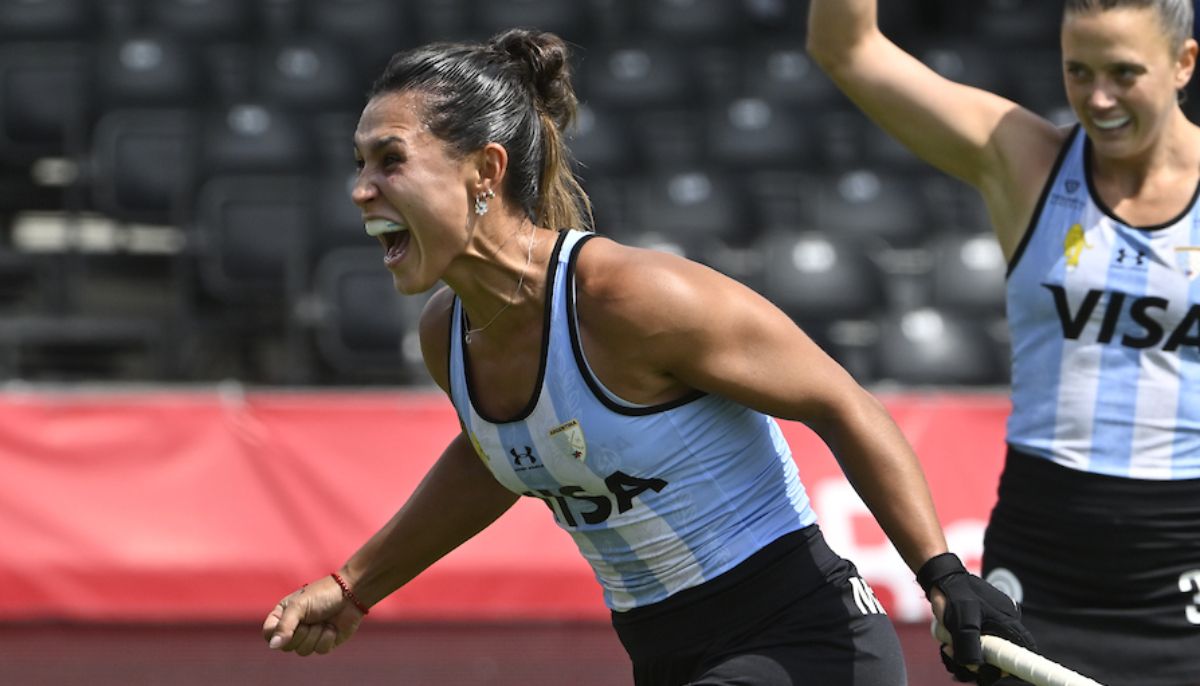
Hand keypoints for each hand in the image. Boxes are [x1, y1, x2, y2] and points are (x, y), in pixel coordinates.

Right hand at [262, 575, 365, 655]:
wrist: (351, 594)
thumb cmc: (322, 594)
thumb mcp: (299, 606)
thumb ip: (284, 626)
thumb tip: (273, 646)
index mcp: (283, 615)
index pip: (268, 634)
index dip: (277, 633)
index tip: (290, 624)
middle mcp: (293, 627)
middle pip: (285, 646)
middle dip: (301, 633)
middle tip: (311, 620)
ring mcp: (308, 636)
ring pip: (303, 651)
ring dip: (315, 635)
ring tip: (323, 621)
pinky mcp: (323, 643)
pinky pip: (319, 651)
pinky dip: (327, 638)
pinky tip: (332, 627)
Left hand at [919, 553, 1034, 684]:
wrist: (940, 581)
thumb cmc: (955, 594)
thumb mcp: (963, 620)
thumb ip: (970, 644)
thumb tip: (974, 666)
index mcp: (1008, 624)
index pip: (1024, 651)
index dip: (1013, 666)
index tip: (995, 670)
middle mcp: (1002, 630)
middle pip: (1000, 662)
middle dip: (979, 666)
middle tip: (959, 657)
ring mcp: (989, 634)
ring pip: (982, 661)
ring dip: (963, 662)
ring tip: (947, 647)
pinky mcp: (976, 636)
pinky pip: (971, 655)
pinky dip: (958, 656)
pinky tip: (947, 646)